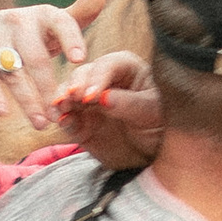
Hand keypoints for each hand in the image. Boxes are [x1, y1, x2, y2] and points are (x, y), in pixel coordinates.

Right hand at [0, 0, 103, 141]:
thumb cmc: (30, 33)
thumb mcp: (52, 22)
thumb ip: (80, 13)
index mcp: (43, 15)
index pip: (60, 22)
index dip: (70, 39)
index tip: (80, 60)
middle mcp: (18, 22)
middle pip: (36, 57)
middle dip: (48, 86)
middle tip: (62, 111)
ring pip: (13, 72)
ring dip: (27, 100)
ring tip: (42, 123)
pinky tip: (3, 113)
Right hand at [51, 47, 161, 172]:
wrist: (153, 155)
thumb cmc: (161, 126)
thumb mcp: (152, 113)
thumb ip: (129, 104)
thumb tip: (104, 98)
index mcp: (127, 68)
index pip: (108, 65)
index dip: (98, 77)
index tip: (91, 96)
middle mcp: (104, 80)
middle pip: (82, 74)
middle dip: (74, 85)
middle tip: (71, 99)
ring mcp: (89, 101)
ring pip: (68, 93)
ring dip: (61, 99)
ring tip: (60, 109)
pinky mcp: (80, 122)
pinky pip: (66, 118)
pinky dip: (61, 119)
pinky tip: (62, 122)